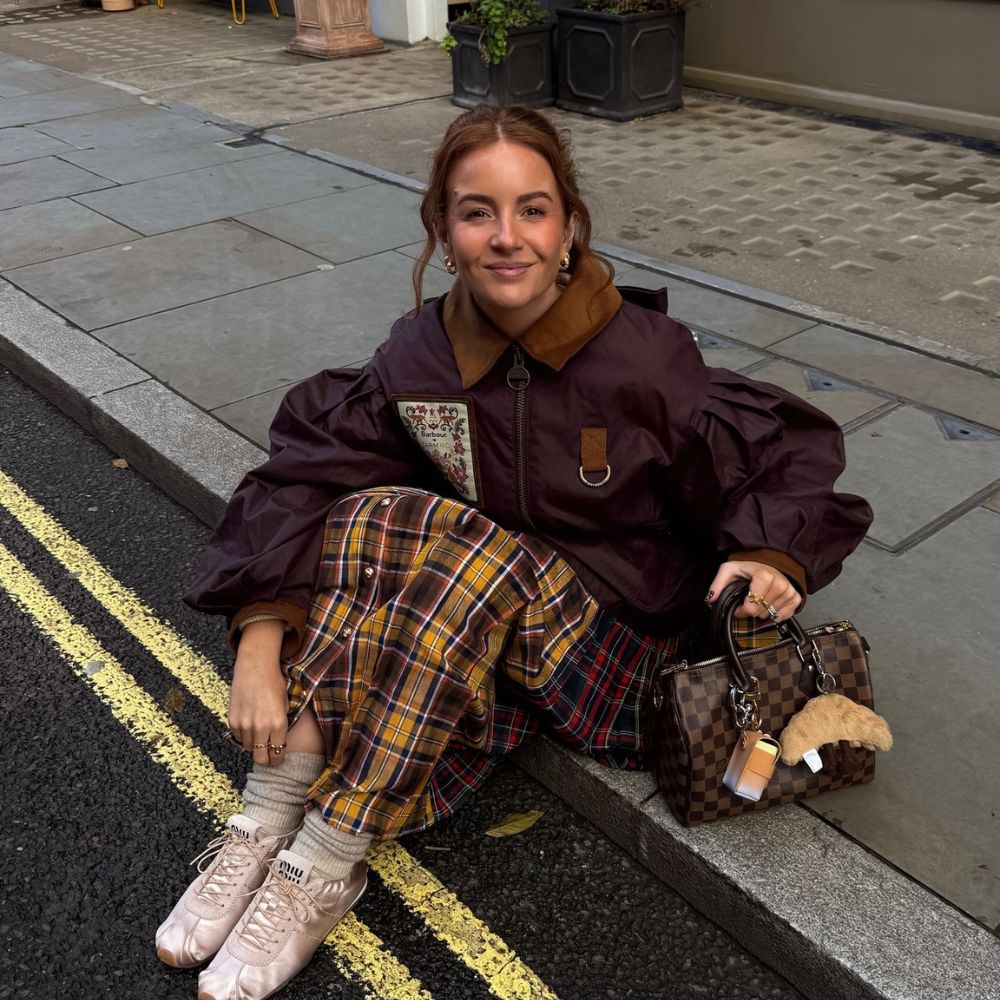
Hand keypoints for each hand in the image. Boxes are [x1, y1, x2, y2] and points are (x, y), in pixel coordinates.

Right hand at [228, 619, 287, 766]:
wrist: (255, 667)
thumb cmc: (274, 683)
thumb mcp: (285, 704)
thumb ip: (281, 725)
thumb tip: (277, 741)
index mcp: (278, 723)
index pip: (277, 754)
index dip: (278, 759)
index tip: (277, 758)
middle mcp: (261, 727)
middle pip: (261, 758)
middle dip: (265, 759)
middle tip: (268, 754)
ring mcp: (245, 725)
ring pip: (248, 749)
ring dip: (253, 745)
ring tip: (258, 735)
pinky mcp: (232, 720)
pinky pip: (238, 738)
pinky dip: (243, 736)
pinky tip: (249, 725)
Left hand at [706, 560, 801, 622]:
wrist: (769, 562)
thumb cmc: (749, 568)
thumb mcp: (729, 570)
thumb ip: (718, 584)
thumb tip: (711, 599)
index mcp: (764, 576)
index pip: (750, 607)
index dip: (740, 610)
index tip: (738, 604)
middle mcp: (780, 584)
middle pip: (760, 613)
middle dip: (750, 610)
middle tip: (748, 598)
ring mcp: (789, 591)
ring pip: (770, 616)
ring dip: (761, 611)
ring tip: (759, 598)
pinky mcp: (795, 598)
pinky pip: (783, 616)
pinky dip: (774, 614)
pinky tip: (769, 604)